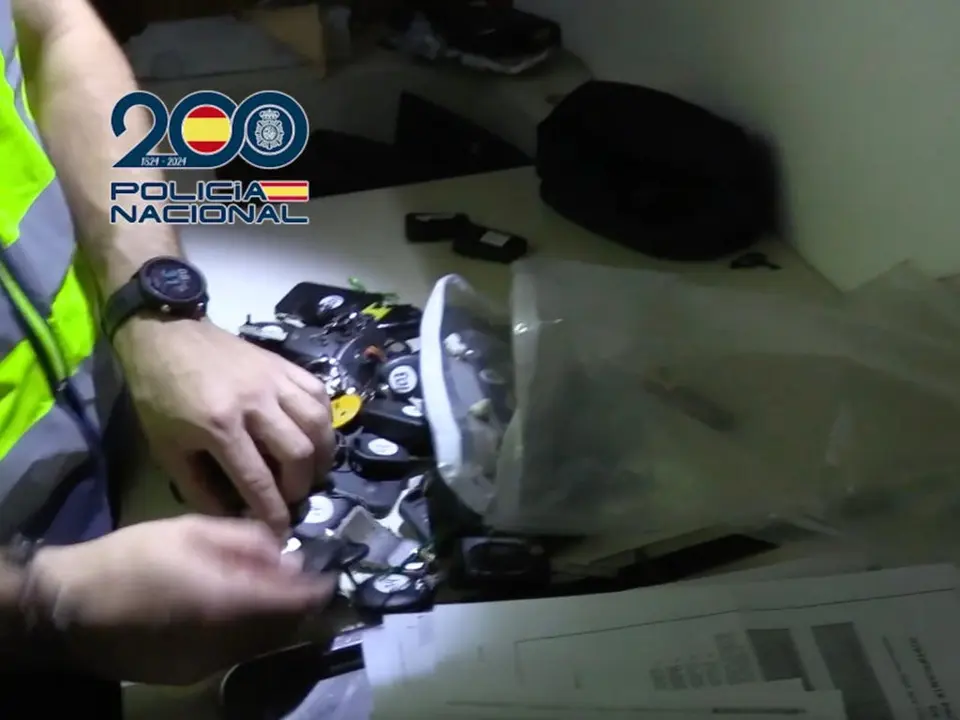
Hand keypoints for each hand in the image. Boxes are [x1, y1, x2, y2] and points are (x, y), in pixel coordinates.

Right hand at [31, 515, 336, 684]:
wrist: (70, 607)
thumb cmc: (133, 556)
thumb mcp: (194, 529)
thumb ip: (249, 541)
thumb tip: (288, 552)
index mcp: (229, 601)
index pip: (295, 602)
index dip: (319, 588)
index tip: (332, 573)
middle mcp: (226, 641)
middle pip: (283, 629)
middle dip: (300, 605)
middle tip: (307, 580)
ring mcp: (208, 664)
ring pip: (262, 644)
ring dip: (276, 620)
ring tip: (276, 591)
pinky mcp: (190, 674)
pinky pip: (236, 653)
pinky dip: (250, 633)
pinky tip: (241, 610)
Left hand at [115, 317, 336, 532]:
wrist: (166, 335)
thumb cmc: (159, 393)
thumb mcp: (167, 447)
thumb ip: (199, 486)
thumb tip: (233, 515)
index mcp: (219, 426)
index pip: (257, 478)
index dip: (273, 510)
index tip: (280, 529)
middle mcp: (255, 403)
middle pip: (298, 453)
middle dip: (301, 486)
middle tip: (294, 498)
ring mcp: (274, 380)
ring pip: (317, 423)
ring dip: (322, 455)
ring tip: (313, 471)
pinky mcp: (284, 365)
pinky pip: (319, 394)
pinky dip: (325, 419)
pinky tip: (317, 435)